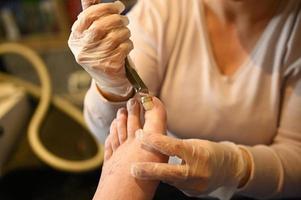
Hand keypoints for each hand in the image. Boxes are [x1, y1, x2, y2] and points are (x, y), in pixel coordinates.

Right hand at [68, 0, 132, 95]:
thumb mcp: (93, 36)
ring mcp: (95, 60)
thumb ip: (92, 15)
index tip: (118, 6)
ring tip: (126, 33)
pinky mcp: (109, 67)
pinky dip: (128, 43)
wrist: (110, 81)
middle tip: (125, 20)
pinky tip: (127, 46)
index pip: (87, 16)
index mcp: (75, 39)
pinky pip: (123, 47)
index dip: (105, 8)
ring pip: (114, 36)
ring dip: (125, 32)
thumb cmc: (103, 52)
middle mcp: (82, 50)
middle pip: (101, 26)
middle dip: (117, 19)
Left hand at [93, 97, 167, 199]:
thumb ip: (156, 124)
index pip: (150, 117)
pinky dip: (110, 135)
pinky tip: (110, 133)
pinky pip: (110, 144)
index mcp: (145, 139)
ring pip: (118, 131)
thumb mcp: (158, 150)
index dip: (150, 104)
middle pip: (132, 121)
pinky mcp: (111, 162)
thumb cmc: (143, 176)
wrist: (120, 196)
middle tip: (133, 100)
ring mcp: (119, 152)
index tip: (147, 96)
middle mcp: (131, 143)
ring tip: (120, 112)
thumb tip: (155, 105)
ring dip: (120, 120)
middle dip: (133, 109)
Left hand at [131, 133, 250, 195]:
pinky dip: (163, 178)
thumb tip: (151, 139)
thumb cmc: (208, 151)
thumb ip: (174, 145)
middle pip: (169, 172)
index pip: (174, 147)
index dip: (155, 141)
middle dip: (149, 170)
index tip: (140, 135)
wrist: (229, 169)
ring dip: (153, 174)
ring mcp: (195, 186)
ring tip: (137, 170)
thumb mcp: (194, 143)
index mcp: (198, 154)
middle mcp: (197, 172)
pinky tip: (154, 174)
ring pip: (169, 180)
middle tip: (132, 169)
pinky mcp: (192, 193)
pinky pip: (174, 185)